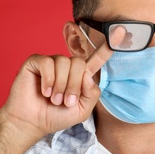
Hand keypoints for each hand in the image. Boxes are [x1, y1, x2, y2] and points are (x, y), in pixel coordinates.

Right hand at [2, 26, 125, 139]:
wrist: (33, 122)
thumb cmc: (57, 116)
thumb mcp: (82, 109)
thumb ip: (92, 93)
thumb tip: (88, 74)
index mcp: (81, 76)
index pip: (96, 58)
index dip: (108, 46)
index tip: (121, 31)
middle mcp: (67, 66)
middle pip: (79, 63)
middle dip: (73, 85)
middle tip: (65, 102)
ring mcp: (52, 62)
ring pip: (64, 63)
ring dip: (60, 86)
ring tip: (53, 98)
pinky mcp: (36, 62)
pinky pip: (48, 63)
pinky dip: (48, 80)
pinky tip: (44, 91)